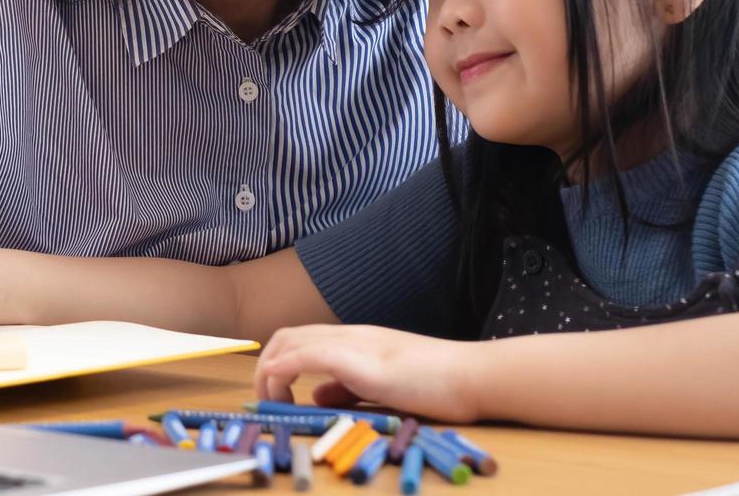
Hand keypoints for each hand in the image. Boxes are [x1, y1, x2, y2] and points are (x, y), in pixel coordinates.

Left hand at [254, 324, 479, 423]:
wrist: (474, 376)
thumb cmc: (438, 383)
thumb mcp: (382, 385)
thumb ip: (347, 388)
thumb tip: (315, 394)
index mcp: (356, 340)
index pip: (300, 339)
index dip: (276, 365)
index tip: (275, 398)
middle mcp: (352, 335)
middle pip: (288, 336)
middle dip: (264, 368)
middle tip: (267, 403)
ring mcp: (359, 345)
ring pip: (295, 341)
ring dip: (270, 371)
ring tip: (273, 403)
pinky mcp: (368, 363)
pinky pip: (316, 355)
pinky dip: (289, 366)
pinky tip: (278, 383)